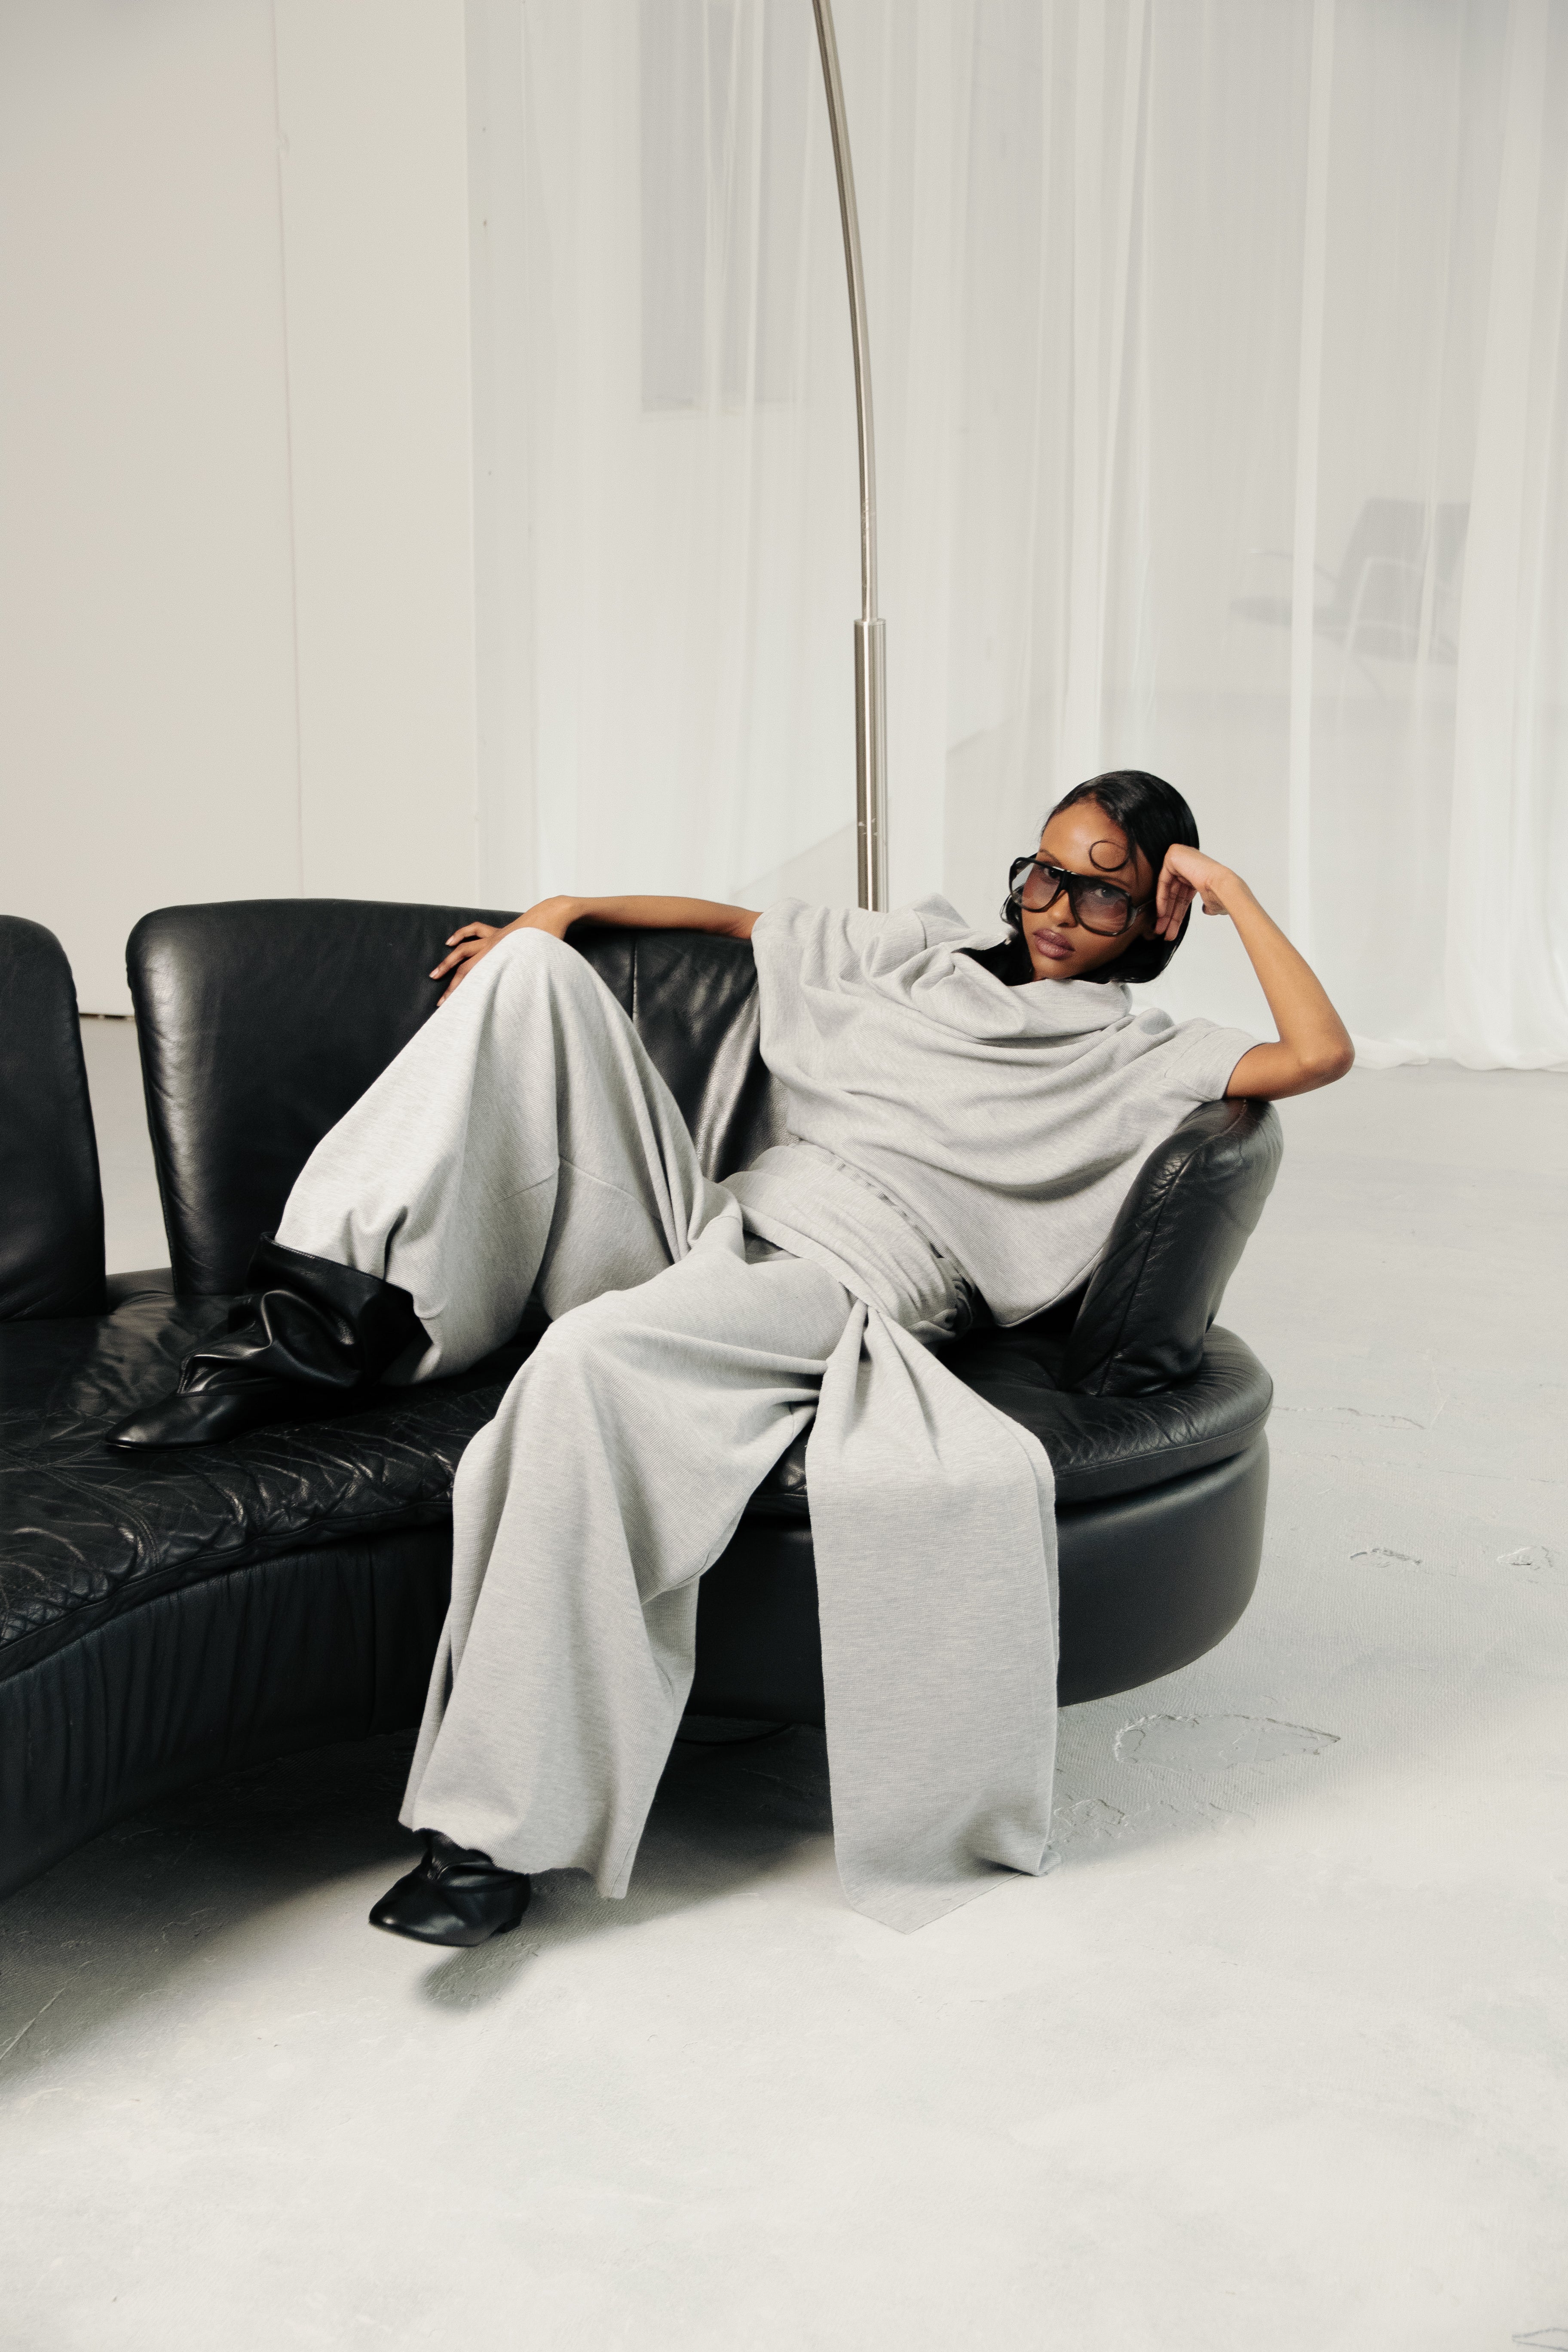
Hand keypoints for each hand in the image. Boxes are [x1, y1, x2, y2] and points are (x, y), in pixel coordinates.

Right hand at [429, 896, 579, 1002]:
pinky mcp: (498, 932)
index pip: (473, 979)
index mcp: (501, 958)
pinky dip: (460, 935)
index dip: (460, 993)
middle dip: (452, 986)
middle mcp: (493, 948)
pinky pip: (474, 931)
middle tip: (441, 1002)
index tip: (451, 1007)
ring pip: (464, 949)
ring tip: (435, 974)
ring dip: (448, 962)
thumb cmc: (550, 940)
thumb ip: (529, 982)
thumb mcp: (541, 966)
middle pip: (465, 968)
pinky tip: (450, 942)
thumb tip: (522, 999)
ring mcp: (493, 938)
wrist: (553, 914)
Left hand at [1153, 845, 1244, 938]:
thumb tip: (1207, 910)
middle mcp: (1190, 864)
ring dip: (1164, 912)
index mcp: (1200, 873)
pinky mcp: (1174, 855)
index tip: (1171, 929)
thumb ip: (1208, 905)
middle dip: (1169, 916)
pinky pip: (1163, 881)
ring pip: (1168, 890)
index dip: (1176, 913)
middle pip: (1174, 894)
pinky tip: (1161, 914)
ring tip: (1162, 929)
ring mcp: (1182, 857)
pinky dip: (1161, 898)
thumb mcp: (1212, 903)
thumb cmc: (1223, 894)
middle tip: (1165, 932)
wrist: (1225, 887)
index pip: (1183, 895)